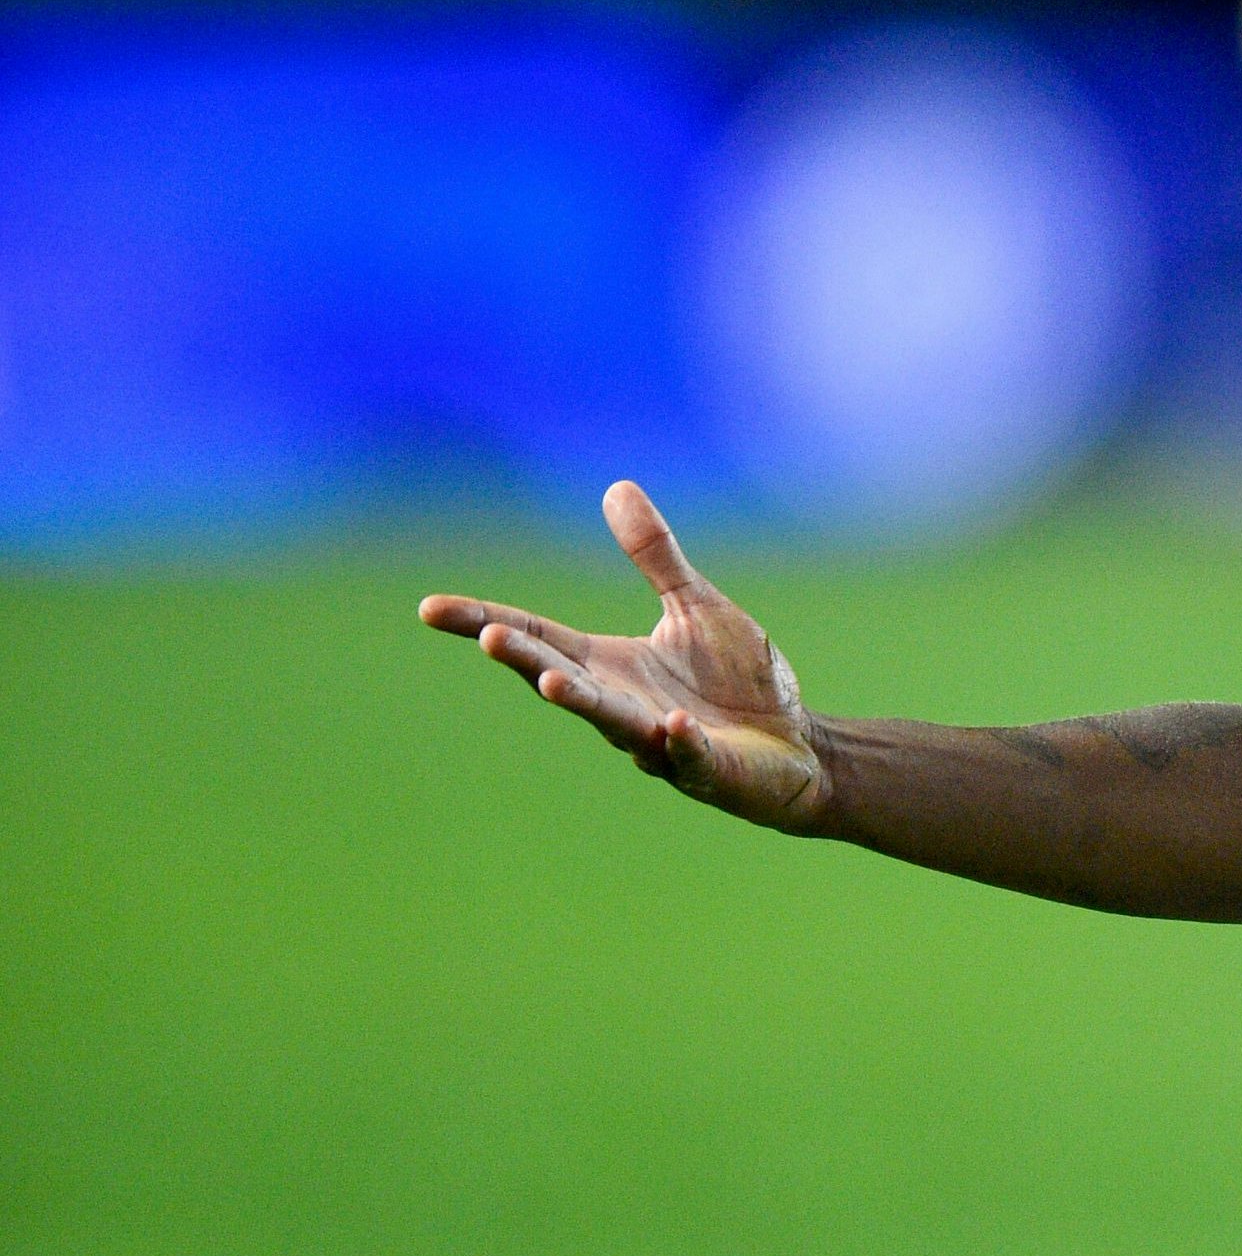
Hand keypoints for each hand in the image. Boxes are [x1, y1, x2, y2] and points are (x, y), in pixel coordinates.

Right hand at [419, 482, 831, 831]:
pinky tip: (675, 724)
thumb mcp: (694, 606)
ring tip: (554, 682)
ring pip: (614, 723)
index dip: (484, 622)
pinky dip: (679, 742)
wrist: (797, 744)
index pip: (535, 638)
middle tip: (488, 637)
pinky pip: (689, 756)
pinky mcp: (708, 769)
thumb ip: (655, 557)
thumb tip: (616, 486)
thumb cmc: (738, 680)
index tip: (428, 608)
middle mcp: (621, 705)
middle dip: (526, 660)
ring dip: (583, 703)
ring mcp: (660, 741)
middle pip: (561, 679)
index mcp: (607, 665)